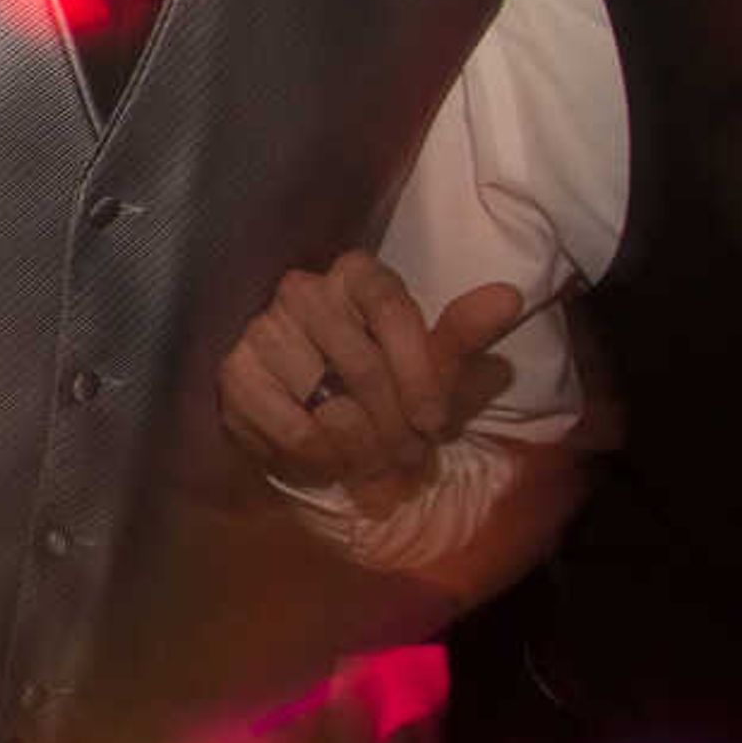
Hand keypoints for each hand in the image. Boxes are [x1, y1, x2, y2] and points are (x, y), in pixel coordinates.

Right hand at [219, 255, 522, 507]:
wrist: (313, 410)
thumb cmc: (384, 381)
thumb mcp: (431, 362)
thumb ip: (464, 333)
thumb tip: (507, 297)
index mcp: (356, 273)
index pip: (391, 309)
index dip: (419, 373)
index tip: (434, 424)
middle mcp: (300, 290)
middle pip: (361, 364)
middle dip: (394, 426)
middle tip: (410, 460)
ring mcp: (260, 330)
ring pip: (327, 402)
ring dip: (362, 450)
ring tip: (379, 469)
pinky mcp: (234, 374)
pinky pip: (290, 428)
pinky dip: (322, 459)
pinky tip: (336, 466)